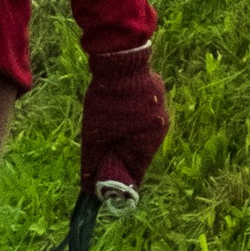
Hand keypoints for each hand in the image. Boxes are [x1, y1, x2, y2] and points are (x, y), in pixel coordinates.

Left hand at [80, 44, 169, 199]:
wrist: (120, 63)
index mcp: (146, 145)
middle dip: (121, 155)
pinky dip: (132, 116)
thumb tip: (87, 187)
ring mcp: (162, 111)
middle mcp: (160, 131)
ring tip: (109, 124)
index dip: (121, 179)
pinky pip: (145, 113)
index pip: (137, 173)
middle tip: (104, 151)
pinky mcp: (159, 94)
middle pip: (140, 153)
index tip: (108, 181)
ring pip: (142, 132)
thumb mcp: (93, 136)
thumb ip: (91, 163)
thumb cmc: (107, 103)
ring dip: (126, 134)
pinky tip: (118, 106)